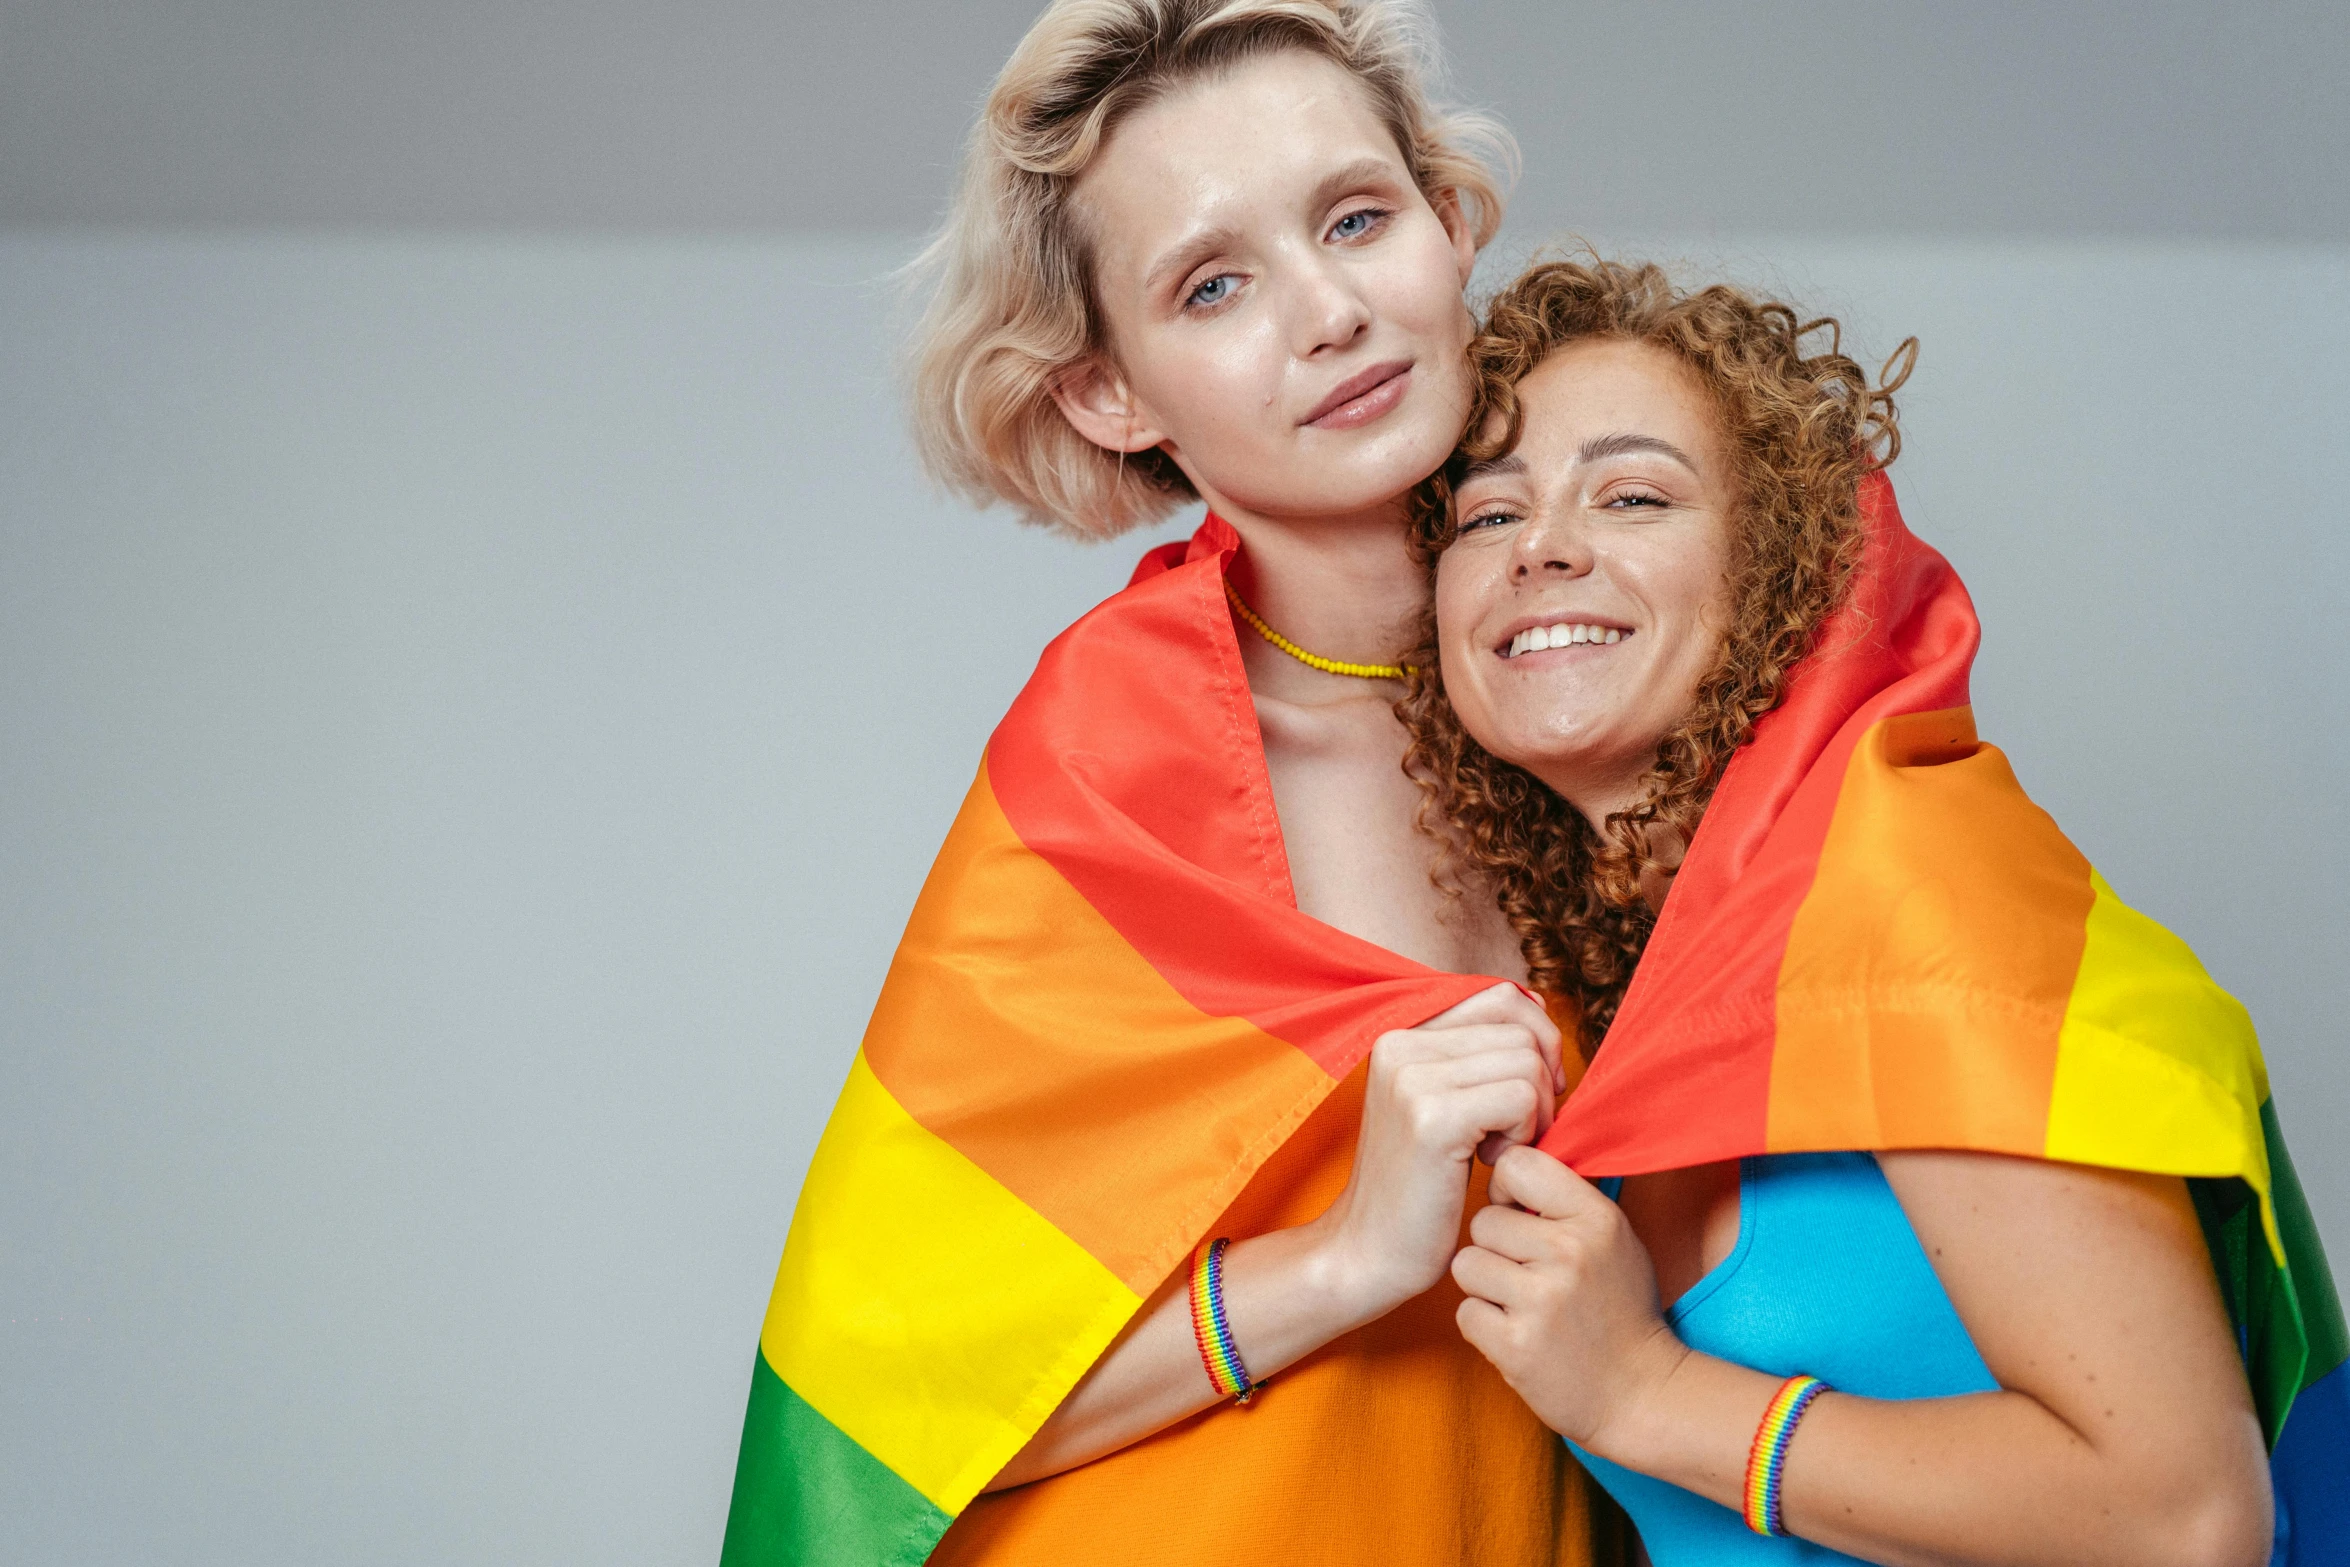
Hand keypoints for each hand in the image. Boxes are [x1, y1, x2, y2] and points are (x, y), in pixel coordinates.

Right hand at [1310, 982, 1562, 1318]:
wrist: (1367, 1251)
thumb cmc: (1418, 1183)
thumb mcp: (1440, 1099)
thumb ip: (1478, 1051)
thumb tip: (1540, 1010)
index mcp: (1401, 1031)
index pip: (1503, 996)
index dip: (1537, 1040)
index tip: (1530, 1094)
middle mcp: (1400, 1043)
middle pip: (1521, 1030)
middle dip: (1539, 1083)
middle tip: (1512, 1133)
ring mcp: (1412, 1078)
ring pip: (1527, 1062)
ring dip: (1532, 1113)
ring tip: (1495, 1150)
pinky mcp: (1432, 1118)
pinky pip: (1520, 1097)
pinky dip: (1524, 1133)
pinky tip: (1491, 1163)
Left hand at [1450, 1145, 1689, 1450]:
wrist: (1641, 1393)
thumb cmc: (1619, 1308)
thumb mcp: (1612, 1238)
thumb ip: (1564, 1199)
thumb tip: (1505, 1154)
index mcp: (1595, 1218)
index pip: (1517, 1165)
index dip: (1506, 1188)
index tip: (1518, 1213)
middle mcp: (1569, 1253)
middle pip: (1482, 1222)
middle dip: (1496, 1249)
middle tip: (1529, 1275)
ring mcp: (1541, 1301)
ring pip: (1466, 1264)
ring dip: (1486, 1287)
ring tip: (1522, 1305)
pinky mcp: (1516, 1345)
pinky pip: (1465, 1312)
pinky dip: (1484, 1326)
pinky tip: (1519, 1335)